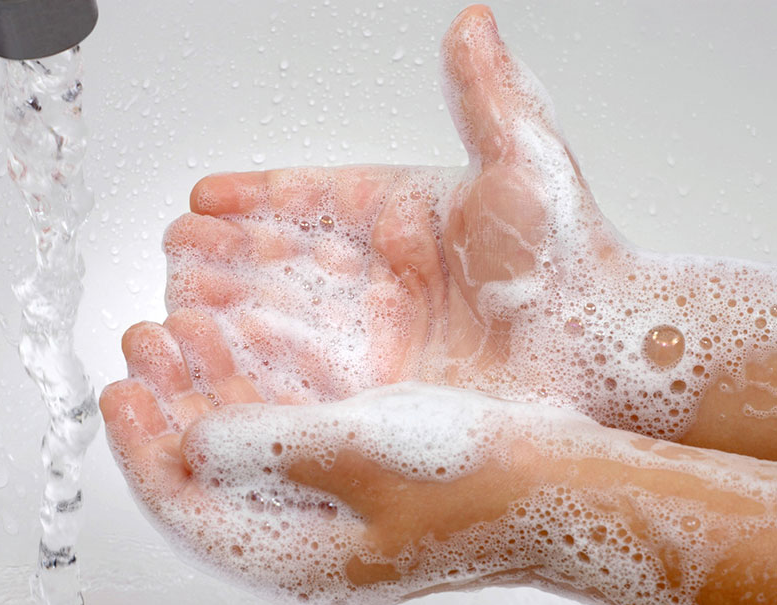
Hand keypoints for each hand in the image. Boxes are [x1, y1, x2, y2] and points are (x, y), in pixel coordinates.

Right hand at [162, 5, 776, 456]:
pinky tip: (217, 357)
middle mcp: (379, 276)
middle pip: (284, 260)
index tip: (206, 195)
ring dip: (225, 307)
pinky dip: (253, 367)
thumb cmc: (572, 262)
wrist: (604, 357)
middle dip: (224, 254)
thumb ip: (486, 97)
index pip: (311, 201)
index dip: (256, 199)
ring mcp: (372, 336)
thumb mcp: (523, 168)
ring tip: (177, 300)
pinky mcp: (372, 392)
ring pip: (281, 316)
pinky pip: (298, 376)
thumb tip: (470, 22)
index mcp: (401, 216)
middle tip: (176, 247)